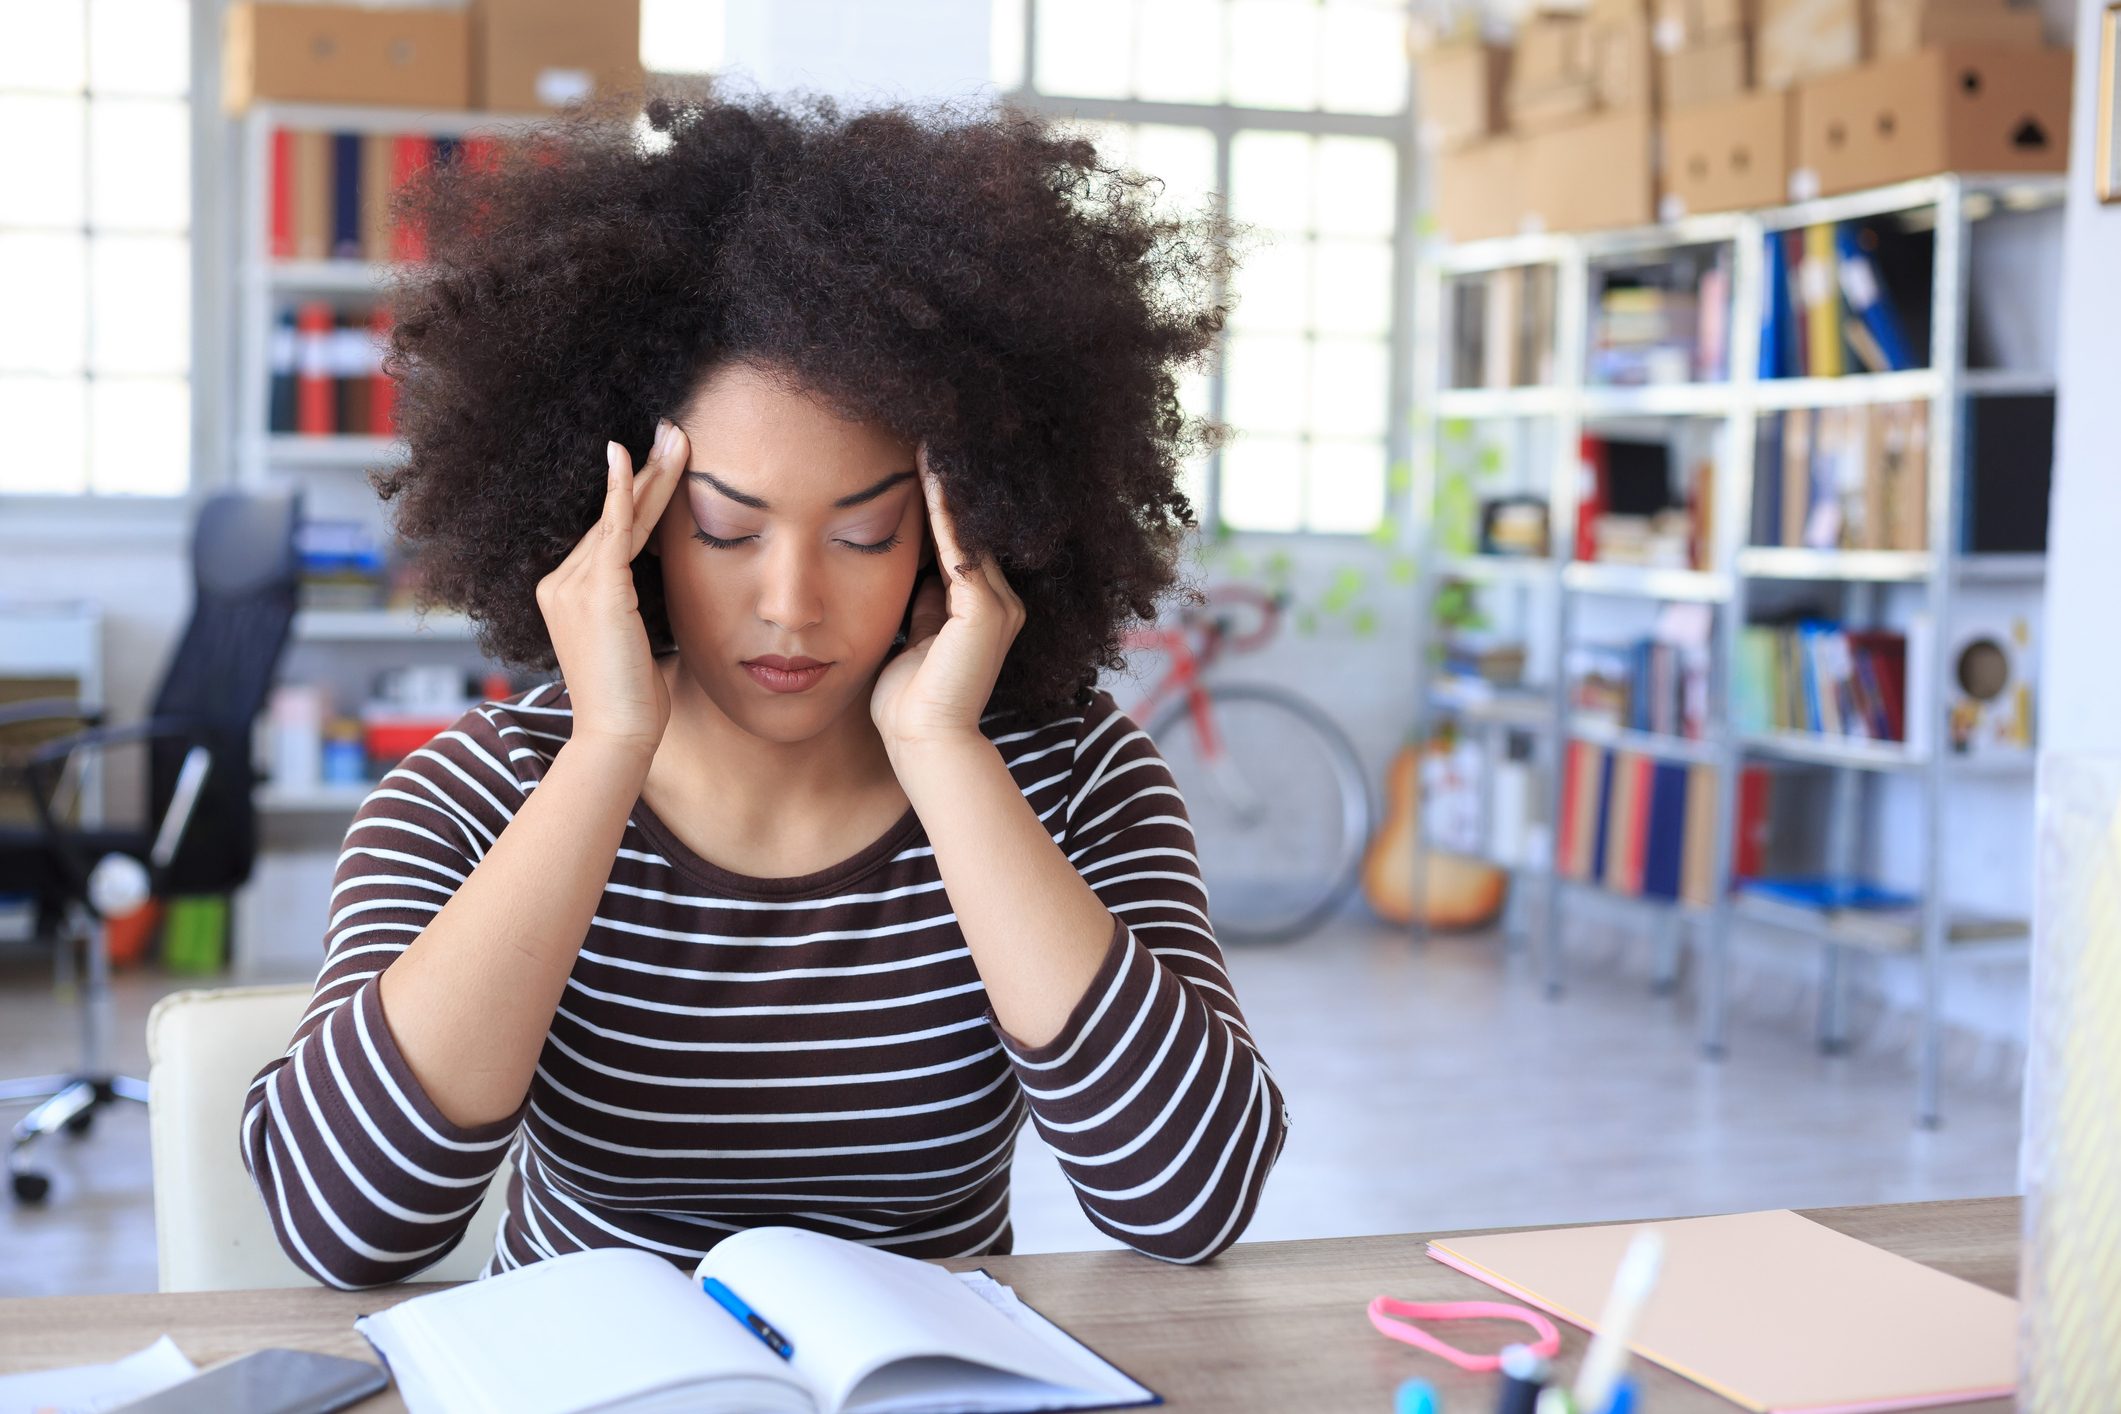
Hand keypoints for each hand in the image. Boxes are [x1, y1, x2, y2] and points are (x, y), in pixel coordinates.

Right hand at [535, 420, 689, 758]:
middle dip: (646, 470)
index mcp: (567, 594)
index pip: (610, 533)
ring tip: (678, 435)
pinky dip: (621, 492)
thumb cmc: (634, 701)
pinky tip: (629, 457)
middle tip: (672, 428)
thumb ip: (635, 610)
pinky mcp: (595, 592)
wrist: (619, 736)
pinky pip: (611, 531)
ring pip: (620, 516)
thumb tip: (659, 595)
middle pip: (613, 515)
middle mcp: (560, 583)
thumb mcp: (633, 643)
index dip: (638, 494)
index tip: (663, 461)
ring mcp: (572, 586)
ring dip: (652, 473)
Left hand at [871, 443, 1025, 751]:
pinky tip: (929, 472)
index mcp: (982, 610)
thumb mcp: (911, 638)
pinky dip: (944, 509)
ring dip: (948, 485)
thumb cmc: (907, 704)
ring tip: (930, 438)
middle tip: (925, 431)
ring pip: (970, 532)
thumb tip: (912, 571)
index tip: (917, 460)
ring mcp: (998, 606)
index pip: (958, 544)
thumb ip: (920, 604)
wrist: (924, 745)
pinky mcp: (986, 612)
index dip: (940, 504)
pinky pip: (961, 548)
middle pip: (970, 531)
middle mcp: (1000, 603)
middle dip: (948, 485)